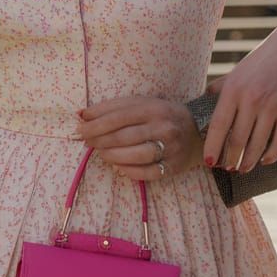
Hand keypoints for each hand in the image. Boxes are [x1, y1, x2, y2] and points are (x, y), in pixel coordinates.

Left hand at [77, 97, 203, 180]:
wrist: (197, 130)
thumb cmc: (161, 114)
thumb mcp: (142, 103)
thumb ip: (114, 107)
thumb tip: (82, 114)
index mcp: (153, 108)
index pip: (119, 116)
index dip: (96, 123)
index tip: (80, 127)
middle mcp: (163, 127)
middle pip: (124, 136)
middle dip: (100, 140)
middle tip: (86, 141)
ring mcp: (170, 148)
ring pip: (135, 155)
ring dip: (111, 155)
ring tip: (100, 153)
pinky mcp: (173, 167)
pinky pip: (147, 173)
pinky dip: (128, 170)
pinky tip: (117, 166)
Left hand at [203, 15, 276, 173]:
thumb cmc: (262, 59)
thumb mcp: (237, 71)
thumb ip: (220, 88)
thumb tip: (202, 103)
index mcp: (234, 88)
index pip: (219, 125)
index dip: (213, 147)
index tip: (209, 162)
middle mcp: (251, 99)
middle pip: (237, 141)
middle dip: (230, 160)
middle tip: (226, 168)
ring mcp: (272, 107)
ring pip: (257, 146)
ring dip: (248, 162)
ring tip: (242, 168)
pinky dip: (271, 157)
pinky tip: (264, 160)